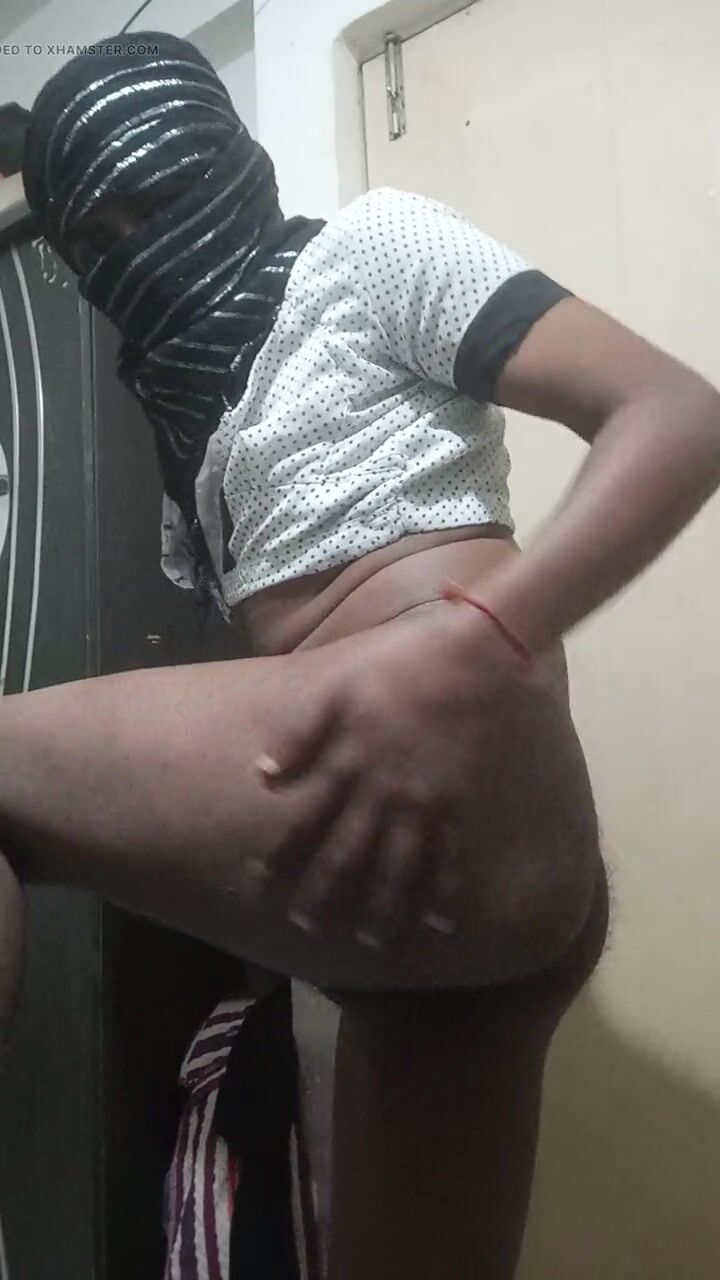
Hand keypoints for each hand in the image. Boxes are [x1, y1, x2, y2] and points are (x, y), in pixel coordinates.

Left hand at [249, 604, 540, 947]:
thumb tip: (263, 774)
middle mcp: (379, 793)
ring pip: (395, 867)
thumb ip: (300, 735)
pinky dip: (443, 893)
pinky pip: (450, 857)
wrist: (468, 657)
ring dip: (381, 908)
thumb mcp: (338, 691)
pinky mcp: (458, 803)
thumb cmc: (399, 667)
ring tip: (370, 943)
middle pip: (346, 855)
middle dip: (326, 895)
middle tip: (310, 930)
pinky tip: (440, 925)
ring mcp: (420, 803)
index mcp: (345, 764)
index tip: (263, 885)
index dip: (284, 857)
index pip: (306, 821)